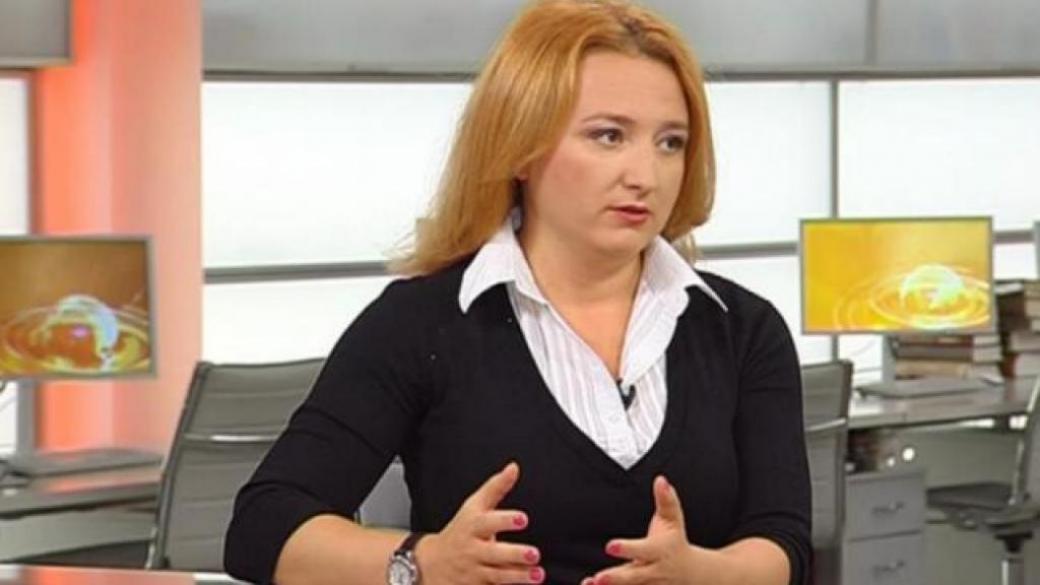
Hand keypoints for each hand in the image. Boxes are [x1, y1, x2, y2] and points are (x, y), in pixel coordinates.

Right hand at [416, 462, 544, 584]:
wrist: (430, 564)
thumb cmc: (461, 530)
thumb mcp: (473, 507)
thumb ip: (496, 488)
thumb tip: (514, 467)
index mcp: (473, 526)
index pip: (487, 522)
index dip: (505, 520)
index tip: (523, 519)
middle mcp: (473, 550)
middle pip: (493, 553)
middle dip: (514, 554)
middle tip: (534, 553)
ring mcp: (474, 571)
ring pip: (497, 575)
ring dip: (518, 576)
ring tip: (538, 575)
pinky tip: (526, 584)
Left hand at [582, 476, 712, 584]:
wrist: (693, 574)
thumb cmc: (675, 542)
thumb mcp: (673, 520)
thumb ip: (666, 500)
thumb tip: (660, 479)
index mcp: (660, 551)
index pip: (643, 550)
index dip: (627, 549)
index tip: (610, 546)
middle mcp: (654, 572)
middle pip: (634, 576)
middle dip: (616, 578)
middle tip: (599, 578)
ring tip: (591, 584)